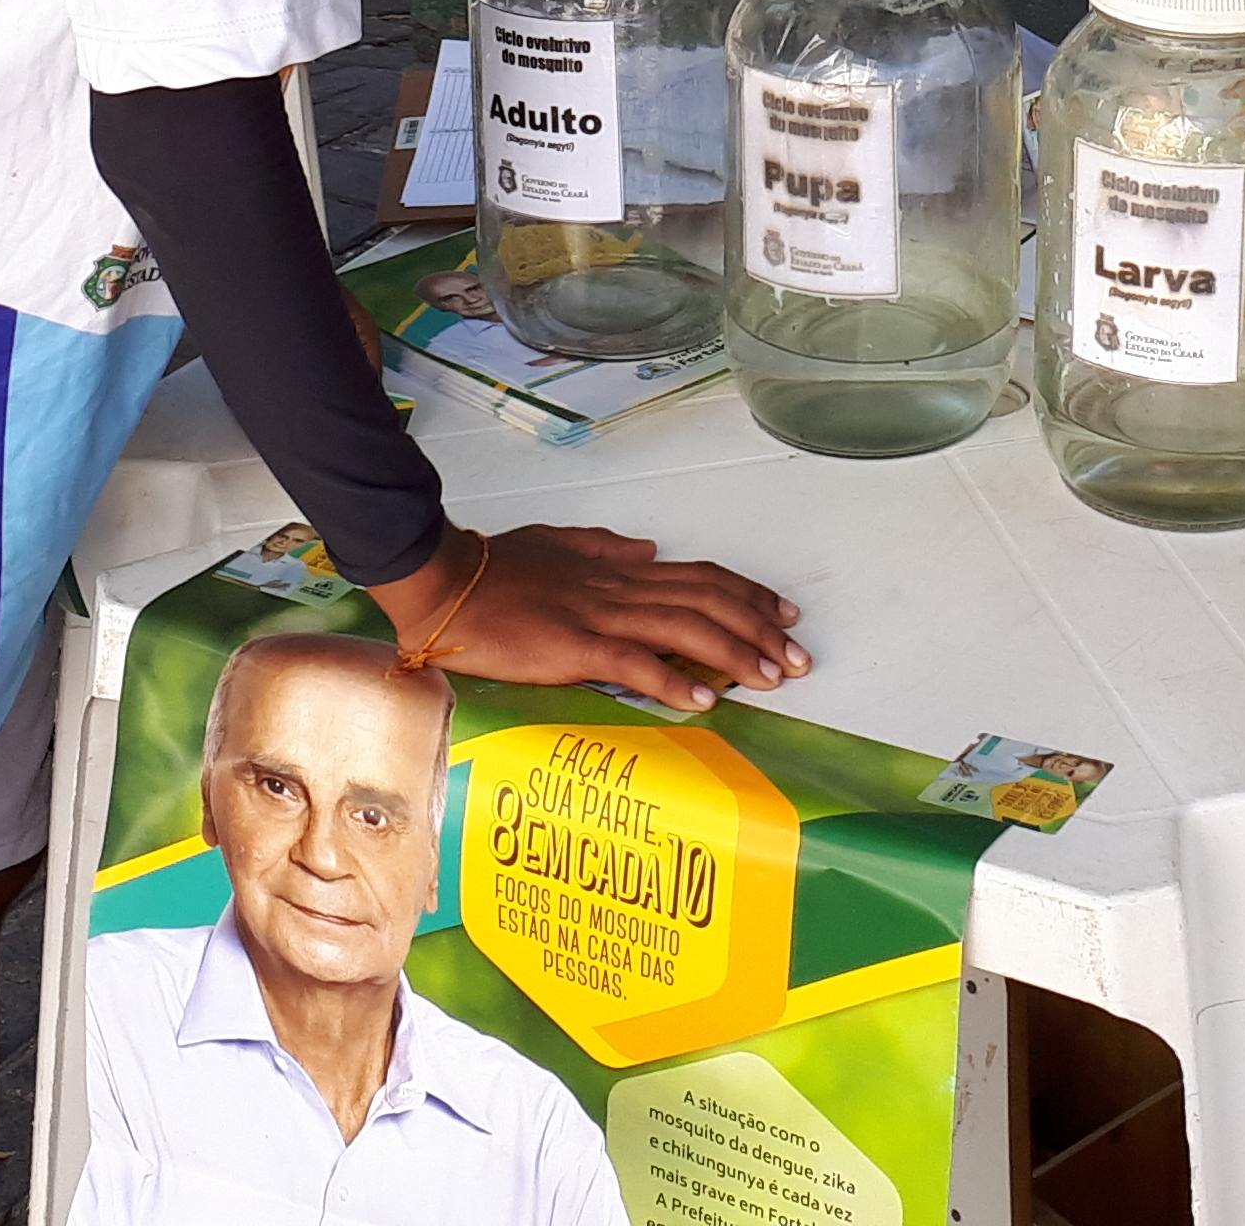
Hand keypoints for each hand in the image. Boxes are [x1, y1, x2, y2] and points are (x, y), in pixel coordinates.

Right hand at [370, 523, 805, 709]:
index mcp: (618, 568)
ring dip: (735, 656)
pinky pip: (635, 664)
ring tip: (770, 680)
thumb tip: (648, 549)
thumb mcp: (556, 543)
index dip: (749, 594)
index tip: (784, 616)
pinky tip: (704, 701)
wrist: (446, 582)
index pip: (701, 577)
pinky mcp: (574, 648)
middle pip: (709, 603)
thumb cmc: (495, 568)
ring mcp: (600, 617)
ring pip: (686, 631)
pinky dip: (674, 681)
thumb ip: (604, 546)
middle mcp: (621, 588)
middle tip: (798, 659)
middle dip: (760, 630)